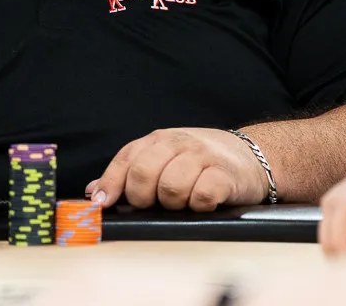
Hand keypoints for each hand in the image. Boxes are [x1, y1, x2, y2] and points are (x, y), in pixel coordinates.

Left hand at [86, 128, 268, 210]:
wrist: (251, 155)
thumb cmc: (202, 161)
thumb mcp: (165, 158)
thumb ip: (130, 173)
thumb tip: (93, 192)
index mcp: (158, 140)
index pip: (126, 160)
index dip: (111, 184)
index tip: (102, 204)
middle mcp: (178, 144)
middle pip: (143, 174)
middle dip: (143, 198)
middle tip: (154, 205)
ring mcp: (202, 157)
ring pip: (170, 188)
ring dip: (172, 204)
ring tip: (183, 202)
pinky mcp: (225, 176)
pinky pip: (200, 197)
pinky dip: (197, 206)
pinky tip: (202, 203)